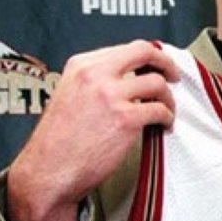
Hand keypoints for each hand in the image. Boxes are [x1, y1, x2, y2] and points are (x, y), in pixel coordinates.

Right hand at [7, 40, 178, 220]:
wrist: (48, 172)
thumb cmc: (58, 143)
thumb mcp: (69, 95)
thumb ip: (95, 82)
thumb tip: (125, 79)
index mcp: (80, 66)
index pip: (125, 49)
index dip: (147, 57)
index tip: (155, 66)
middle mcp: (95, 75)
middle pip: (144, 52)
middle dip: (165, 62)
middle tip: (173, 75)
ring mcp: (111, 96)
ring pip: (157, 83)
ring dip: (168, 97)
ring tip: (166, 110)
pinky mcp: (125, 120)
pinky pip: (159, 110)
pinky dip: (167, 118)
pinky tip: (164, 125)